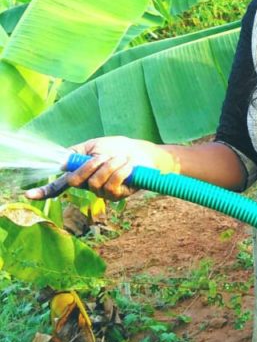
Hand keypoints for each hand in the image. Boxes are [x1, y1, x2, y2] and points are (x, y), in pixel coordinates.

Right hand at [25, 137, 172, 201]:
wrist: (143, 153)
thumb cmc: (118, 147)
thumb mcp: (94, 145)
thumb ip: (76, 152)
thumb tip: (60, 162)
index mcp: (81, 173)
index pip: (59, 185)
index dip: (44, 191)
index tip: (29, 195)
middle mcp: (88, 186)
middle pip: (75, 182)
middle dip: (89, 166)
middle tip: (103, 156)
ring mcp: (102, 193)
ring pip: (96, 182)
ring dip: (109, 165)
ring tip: (120, 158)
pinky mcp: (117, 196)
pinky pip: (112, 185)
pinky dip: (120, 170)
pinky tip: (128, 164)